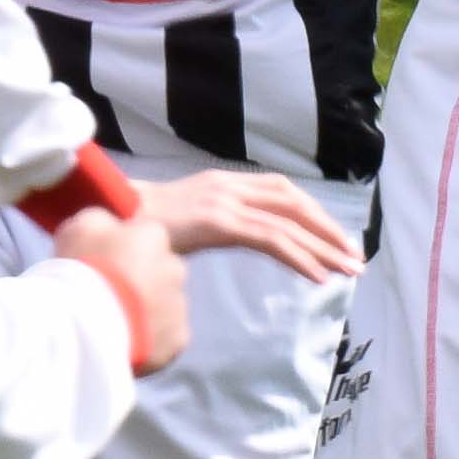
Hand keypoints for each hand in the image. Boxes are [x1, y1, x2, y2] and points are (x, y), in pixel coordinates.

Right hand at [55, 204, 191, 373]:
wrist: (86, 325)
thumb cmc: (82, 270)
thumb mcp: (80, 227)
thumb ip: (101, 220)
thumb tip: (108, 225)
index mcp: (154, 235)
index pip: (144, 236)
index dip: (122, 250)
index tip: (102, 264)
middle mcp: (175, 266)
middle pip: (158, 271)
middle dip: (139, 281)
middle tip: (107, 294)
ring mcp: (179, 305)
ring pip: (163, 305)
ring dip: (144, 310)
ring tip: (110, 322)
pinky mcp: (177, 340)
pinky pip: (165, 336)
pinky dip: (149, 339)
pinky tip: (123, 340)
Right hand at [139, 167, 361, 283]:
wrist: (104, 220)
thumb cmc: (135, 228)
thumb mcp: (183, 222)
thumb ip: (210, 226)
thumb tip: (226, 243)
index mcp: (223, 182)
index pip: (282, 192)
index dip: (314, 214)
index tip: (335, 239)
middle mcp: (228, 186)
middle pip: (293, 202)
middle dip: (328, 230)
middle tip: (354, 257)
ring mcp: (222, 201)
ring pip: (287, 223)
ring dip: (323, 248)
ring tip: (347, 270)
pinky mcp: (217, 221)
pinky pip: (269, 239)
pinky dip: (298, 258)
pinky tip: (317, 276)